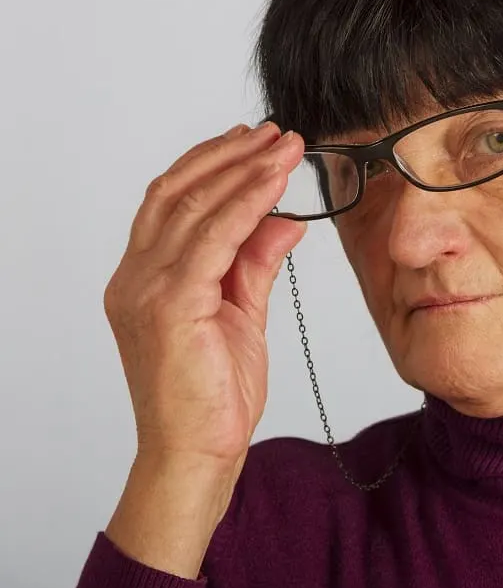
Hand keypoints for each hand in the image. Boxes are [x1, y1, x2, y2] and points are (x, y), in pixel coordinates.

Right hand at [103, 122, 306, 467]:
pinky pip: (211, 240)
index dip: (213, 165)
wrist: (199, 454)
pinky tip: (273, 184)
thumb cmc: (214, 392)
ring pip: (193, 208)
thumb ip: (254, 262)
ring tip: (281, 146)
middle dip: (229, 156)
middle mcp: (135, 277)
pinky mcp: (169, 307)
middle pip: (178, 193)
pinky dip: (244, 205)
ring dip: (242, 171)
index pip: (174, 203)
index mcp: (145, 278)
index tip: (253, 142)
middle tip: (274, 133)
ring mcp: (145, 290)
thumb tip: (284, 218)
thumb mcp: (242, 313)